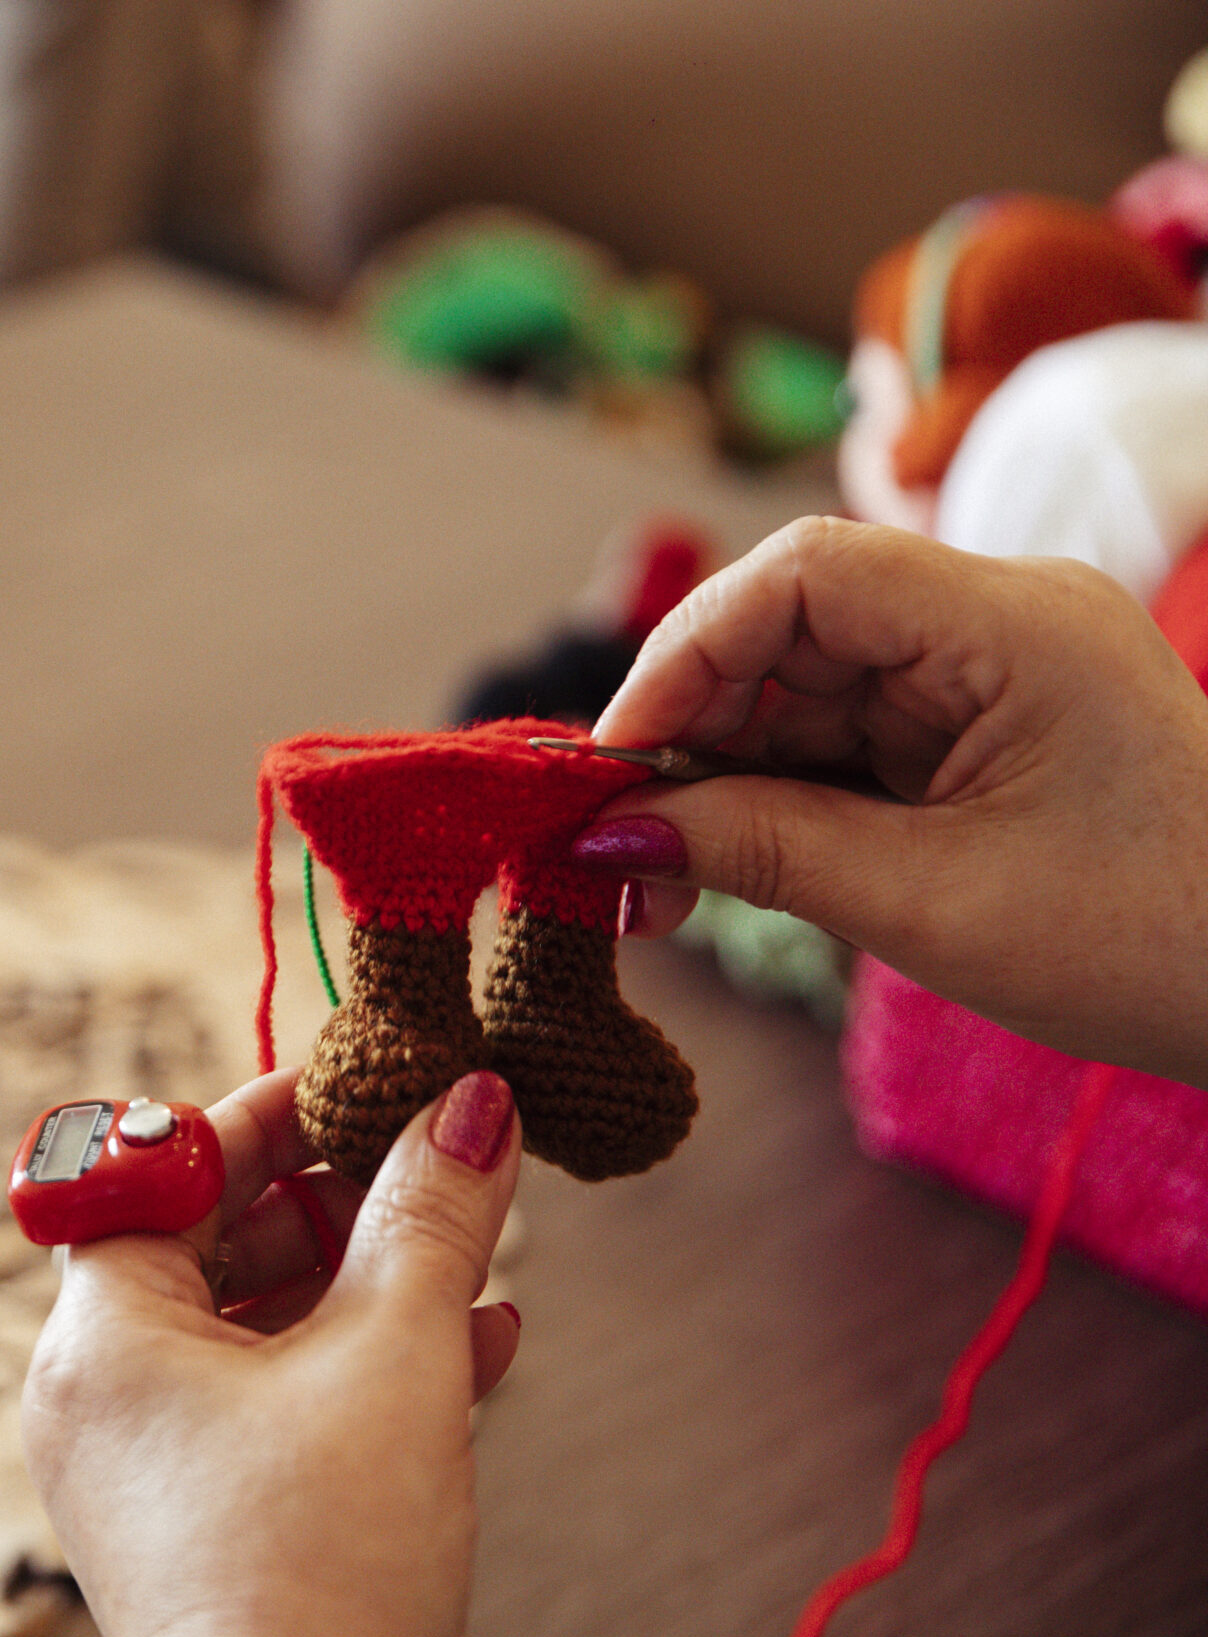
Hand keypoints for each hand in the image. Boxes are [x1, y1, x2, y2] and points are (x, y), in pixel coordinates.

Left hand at [21, 1068, 523, 1636]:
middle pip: (208, 1244)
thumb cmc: (323, 1558)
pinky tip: (480, 1348)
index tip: (364, 1082)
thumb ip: (433, 1218)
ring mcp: (142, 1468)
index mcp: (99, 1332)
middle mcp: (97, 1393)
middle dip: (335, 1203)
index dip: (266, 1115)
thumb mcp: (394, 1359)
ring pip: (254, 1329)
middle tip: (434, 1165)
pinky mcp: (199, 1527)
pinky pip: (271, 1409)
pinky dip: (357, 1370)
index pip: (160, 1166)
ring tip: (473, 1258)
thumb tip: (475, 1102)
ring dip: (365, 1286)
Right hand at [581, 515, 1207, 1085]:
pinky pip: (847, 737)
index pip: (804, 572)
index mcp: (1013, 623)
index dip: (687, 650)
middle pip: (791, 627)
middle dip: (691, 727)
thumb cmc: (1155, 945)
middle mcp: (1000, 618)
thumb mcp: (932, 905)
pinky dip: (778, 796)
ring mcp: (993, 671)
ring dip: (722, 773)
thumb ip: (757, 851)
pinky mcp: (983, 728)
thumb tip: (603, 838)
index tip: (617, 757)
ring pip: (805, 688)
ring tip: (660, 879)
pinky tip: (724, 861)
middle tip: (615, 842)